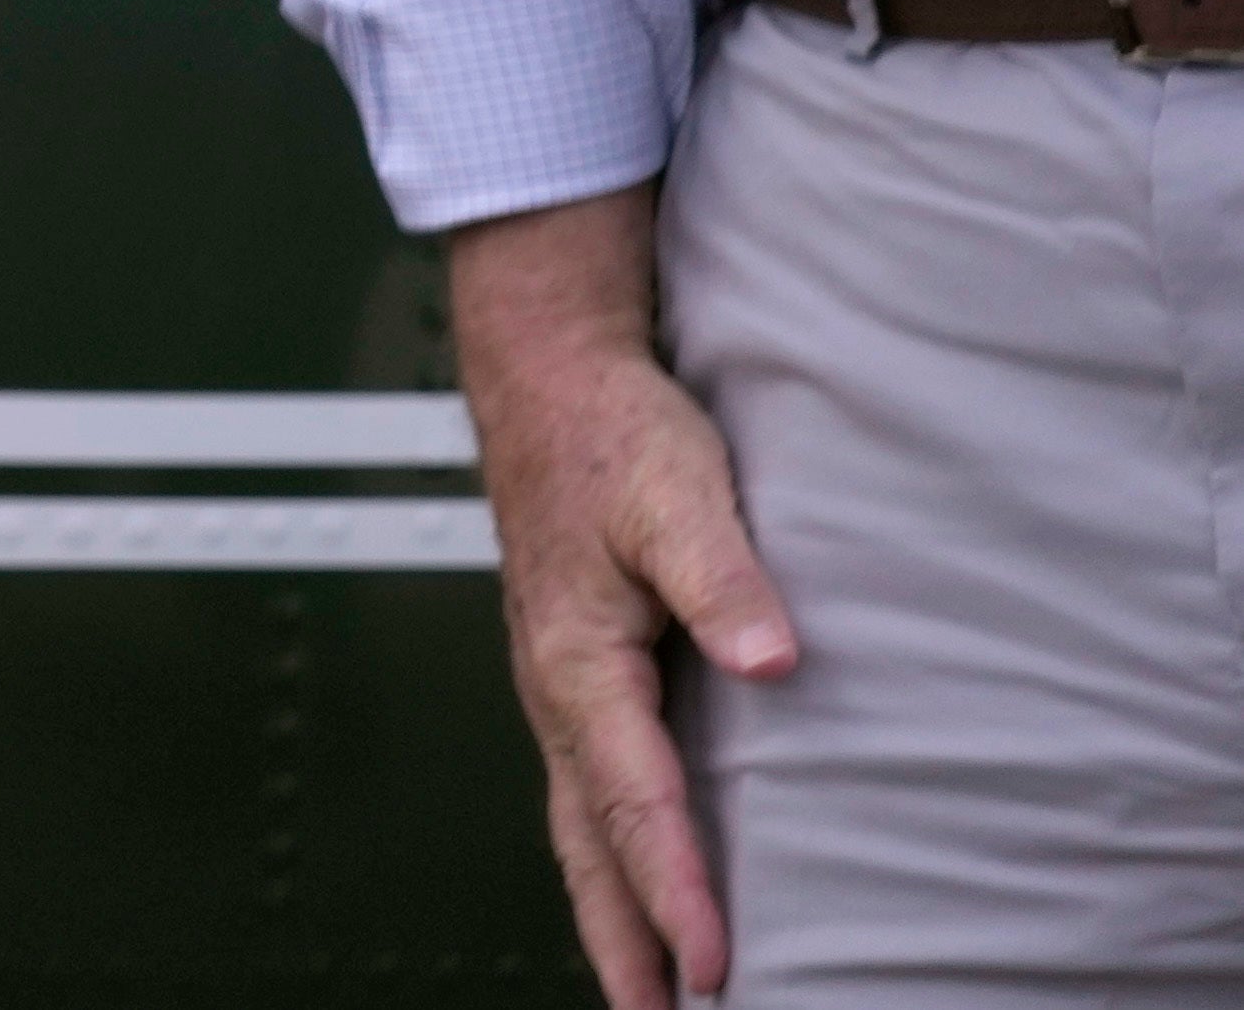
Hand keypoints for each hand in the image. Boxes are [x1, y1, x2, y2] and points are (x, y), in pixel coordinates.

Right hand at [452, 188, 789, 1005]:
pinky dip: (611, 857)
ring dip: (613, 913)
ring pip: (582, 827)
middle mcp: (559, 690)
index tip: (718, 971)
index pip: (637, 803)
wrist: (546, 371)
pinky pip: (589, 792)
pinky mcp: (578, 673)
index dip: (679, 893)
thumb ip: (726, 579)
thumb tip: (772, 662)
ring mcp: (561, 686)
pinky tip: (639, 878)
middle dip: (623, 944)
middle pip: (588, 845)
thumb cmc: (610, 430)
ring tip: (648, 992)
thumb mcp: (678, 492)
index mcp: (579, 660)